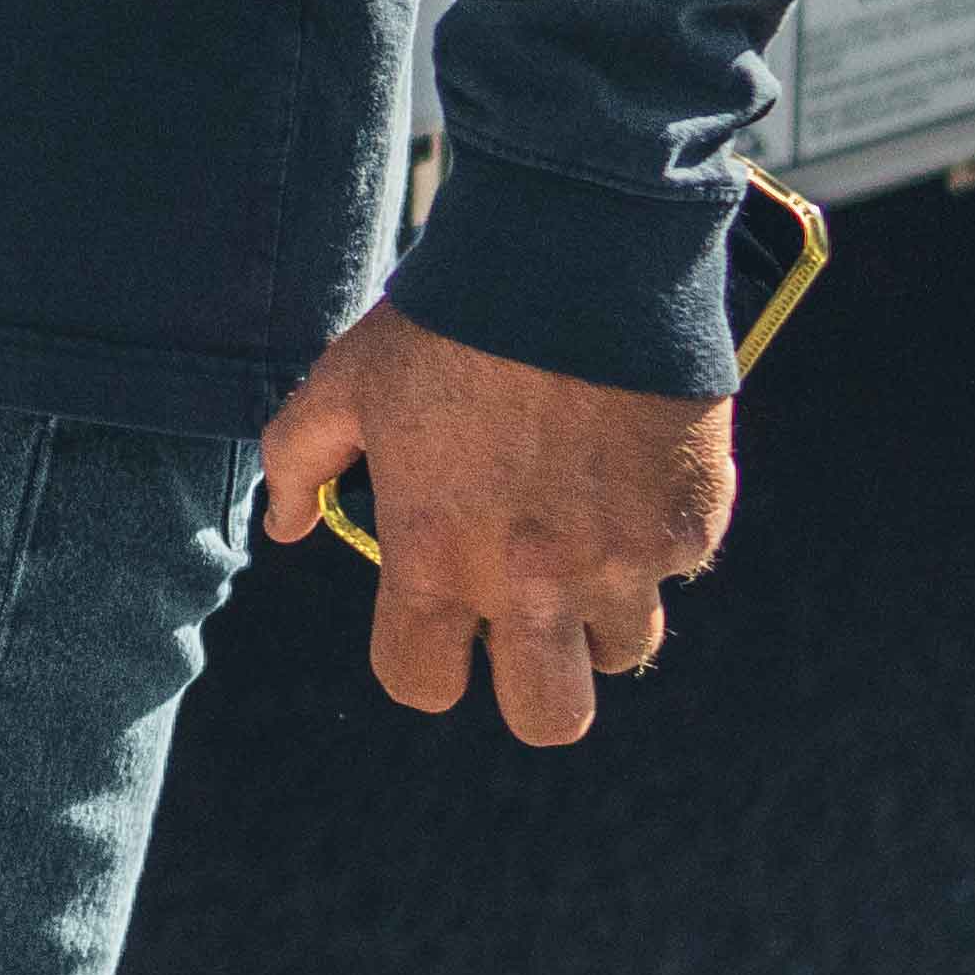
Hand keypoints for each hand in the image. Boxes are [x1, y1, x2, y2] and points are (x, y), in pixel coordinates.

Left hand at [256, 305, 736, 748]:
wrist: (578, 256)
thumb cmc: (447, 319)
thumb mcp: (345, 380)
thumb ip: (299, 459)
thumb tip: (285, 526)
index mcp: (434, 559)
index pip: (420, 686)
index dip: (425, 662)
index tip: (437, 622)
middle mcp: (531, 583)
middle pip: (548, 718)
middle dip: (534, 681)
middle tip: (529, 615)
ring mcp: (621, 561)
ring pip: (622, 647)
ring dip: (602, 607)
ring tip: (582, 527)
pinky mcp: (689, 525)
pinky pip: (676, 568)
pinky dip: (655, 537)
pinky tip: (628, 469)